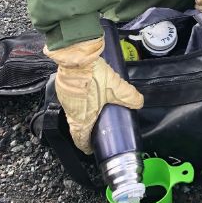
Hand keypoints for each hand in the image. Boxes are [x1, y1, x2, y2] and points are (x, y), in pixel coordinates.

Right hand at [44, 37, 142, 154]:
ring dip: (81, 115)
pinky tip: (86, 96)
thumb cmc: (93, 74)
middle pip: (75, 126)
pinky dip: (78, 101)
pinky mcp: (62, 87)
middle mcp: (71, 110)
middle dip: (84, 131)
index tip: (90, 147)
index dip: (85, 144)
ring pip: (72, 112)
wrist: (76, 55)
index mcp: (82, 116)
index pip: (80, 138)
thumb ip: (129, 96)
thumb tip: (139, 102)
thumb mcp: (115, 85)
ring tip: (92, 113)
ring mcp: (65, 99)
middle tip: (94, 131)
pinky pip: (70, 100)